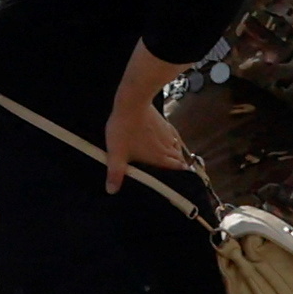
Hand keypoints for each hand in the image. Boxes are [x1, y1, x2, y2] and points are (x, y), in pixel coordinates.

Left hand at [99, 77, 183, 194]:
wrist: (132, 102)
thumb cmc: (124, 129)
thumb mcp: (116, 154)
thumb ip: (115, 173)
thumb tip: (112, 191)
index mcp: (160, 158)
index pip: (178, 171)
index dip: (180, 178)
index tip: (179, 184)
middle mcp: (168, 147)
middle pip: (179, 161)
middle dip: (178, 169)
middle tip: (172, 176)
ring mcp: (168, 134)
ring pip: (177, 149)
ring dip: (176, 156)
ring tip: (170, 162)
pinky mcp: (165, 123)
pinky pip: (174, 136)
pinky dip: (173, 142)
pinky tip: (168, 142)